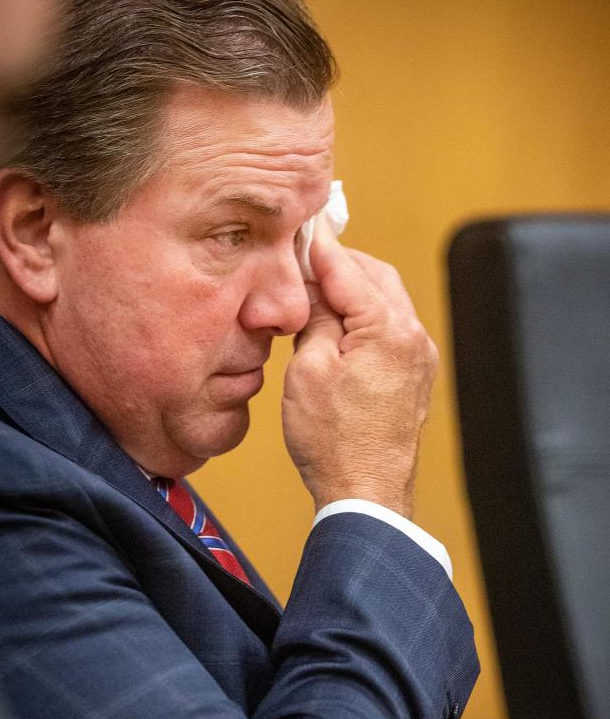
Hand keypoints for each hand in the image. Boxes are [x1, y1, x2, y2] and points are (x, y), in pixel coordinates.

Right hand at [282, 235, 437, 517]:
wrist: (366, 494)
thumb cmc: (334, 441)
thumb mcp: (307, 370)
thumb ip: (314, 318)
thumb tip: (314, 288)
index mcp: (388, 328)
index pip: (347, 269)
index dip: (318, 246)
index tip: (299, 224)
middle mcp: (414, 337)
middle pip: (374, 277)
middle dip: (338, 263)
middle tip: (300, 257)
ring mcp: (419, 358)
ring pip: (385, 302)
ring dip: (351, 290)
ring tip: (312, 292)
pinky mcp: (413, 378)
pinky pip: (389, 329)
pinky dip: (363, 316)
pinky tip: (335, 325)